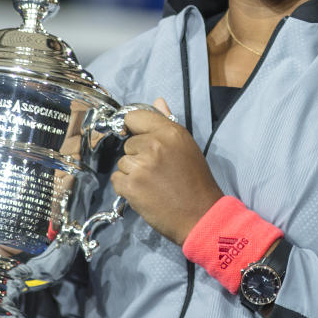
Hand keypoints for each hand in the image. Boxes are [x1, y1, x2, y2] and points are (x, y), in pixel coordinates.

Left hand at [111, 98, 222, 245]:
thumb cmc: (196, 182)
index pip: (134, 117)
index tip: (138, 137)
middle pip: (128, 144)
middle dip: (138, 156)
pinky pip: (117, 180)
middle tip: (157, 171)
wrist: (200, 215)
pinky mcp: (131, 185)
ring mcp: (141, 165)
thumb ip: (168, 122)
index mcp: (170, 132)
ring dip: (132, 174)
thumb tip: (158, 101)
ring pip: (122, 163)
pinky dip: (127, 188)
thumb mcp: (187, 146)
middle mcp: (154, 145)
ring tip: (153, 184)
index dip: (134, 128)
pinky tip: (145, 193)